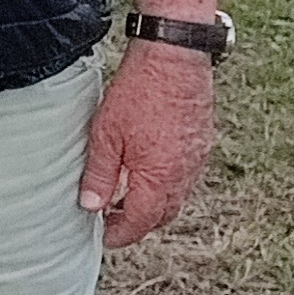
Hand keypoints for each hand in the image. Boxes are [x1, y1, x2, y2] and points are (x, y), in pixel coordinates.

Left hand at [79, 41, 216, 246]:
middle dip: (138, 222)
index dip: (121, 233)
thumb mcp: (106, 135)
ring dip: (154, 203)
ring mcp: (197, 159)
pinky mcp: (202, 143)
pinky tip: (149, 171)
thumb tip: (91, 206)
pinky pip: (186, 176)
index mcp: (159, 178)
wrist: (175, 57)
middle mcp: (183, 174)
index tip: (105, 237)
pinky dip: (167, 183)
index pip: (141, 221)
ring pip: (176, 196)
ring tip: (126, 196)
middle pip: (162, 214)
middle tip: (112, 220)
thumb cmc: (139, 92)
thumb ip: (99, 174)